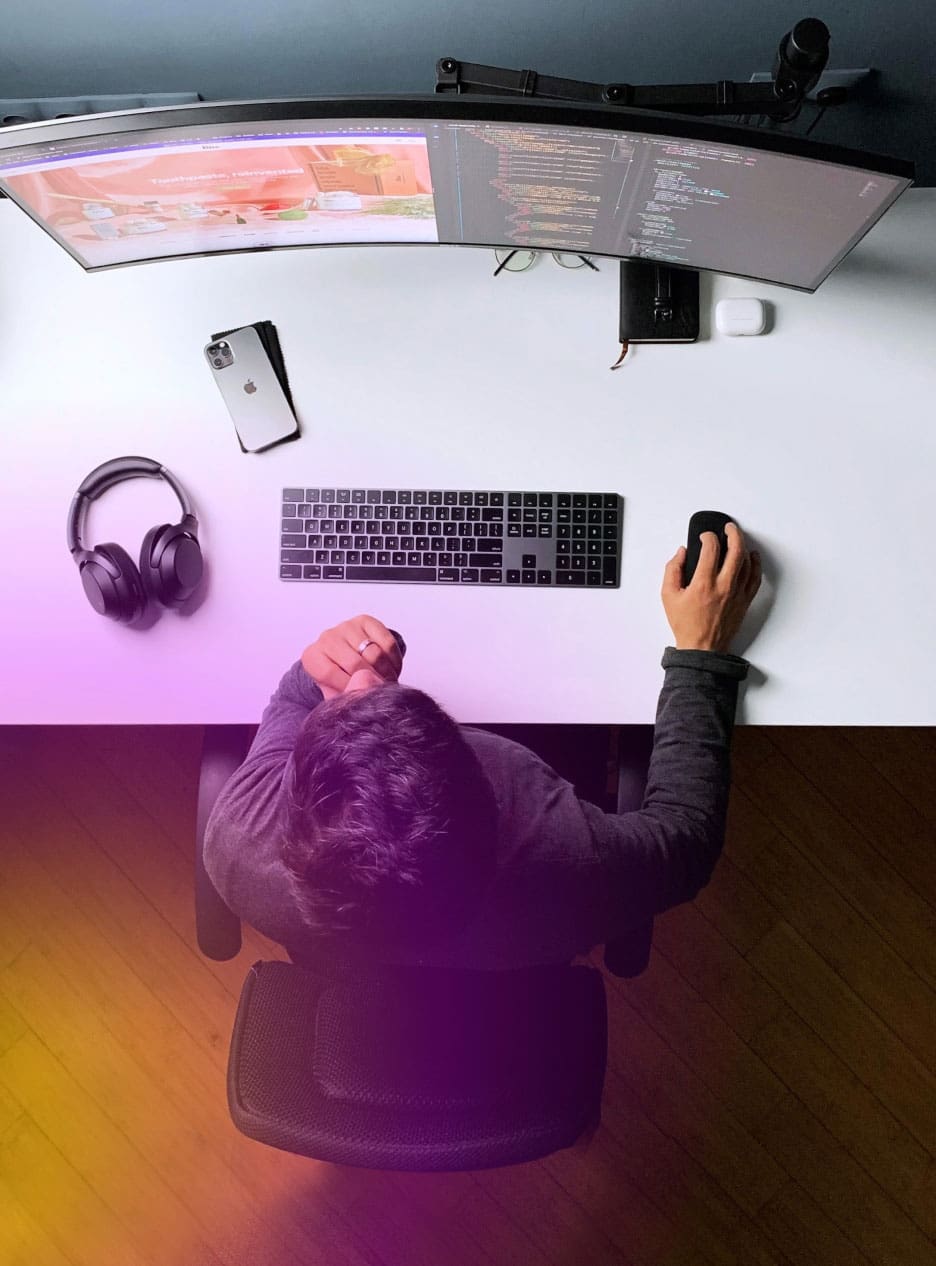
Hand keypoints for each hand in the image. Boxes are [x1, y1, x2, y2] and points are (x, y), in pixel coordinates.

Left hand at [300, 614, 403, 699]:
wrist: (350, 656)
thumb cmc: (341, 679)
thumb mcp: (335, 693)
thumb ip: (342, 699)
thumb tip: (359, 700)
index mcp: (312, 658)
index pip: (330, 674)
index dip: (350, 688)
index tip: (364, 698)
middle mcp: (326, 638)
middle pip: (355, 664)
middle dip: (373, 682)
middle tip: (382, 693)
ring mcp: (346, 627)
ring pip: (375, 654)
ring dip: (387, 673)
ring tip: (389, 682)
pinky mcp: (366, 621)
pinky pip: (387, 643)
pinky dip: (394, 661)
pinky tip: (392, 669)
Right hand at [661, 523, 761, 653]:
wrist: (702, 648)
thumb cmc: (686, 624)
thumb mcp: (668, 596)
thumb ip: (672, 570)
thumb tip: (681, 553)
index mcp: (703, 584)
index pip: (711, 549)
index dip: (708, 537)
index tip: (705, 537)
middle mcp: (723, 586)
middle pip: (735, 550)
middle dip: (733, 533)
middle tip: (728, 528)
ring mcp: (737, 593)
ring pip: (747, 562)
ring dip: (743, 546)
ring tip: (738, 539)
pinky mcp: (745, 601)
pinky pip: (755, 578)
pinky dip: (755, 564)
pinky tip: (752, 556)